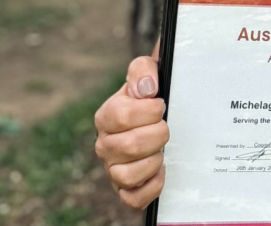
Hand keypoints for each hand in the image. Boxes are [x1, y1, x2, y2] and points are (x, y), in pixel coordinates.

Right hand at [93, 54, 168, 208]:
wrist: (158, 115)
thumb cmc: (150, 96)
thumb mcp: (147, 73)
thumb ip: (143, 71)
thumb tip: (146, 88)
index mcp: (106, 117)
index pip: (122, 116)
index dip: (149, 110)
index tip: (161, 105)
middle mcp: (104, 145)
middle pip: (130, 146)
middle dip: (157, 134)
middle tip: (165, 127)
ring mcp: (113, 169)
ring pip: (128, 176)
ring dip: (154, 161)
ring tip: (161, 149)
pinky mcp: (125, 189)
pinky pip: (133, 199)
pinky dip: (152, 186)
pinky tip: (162, 169)